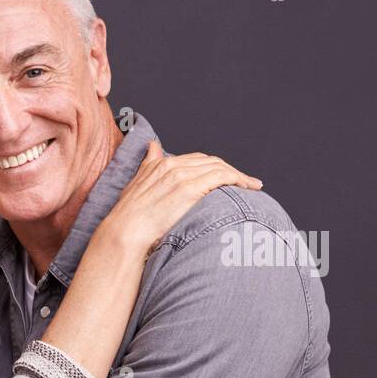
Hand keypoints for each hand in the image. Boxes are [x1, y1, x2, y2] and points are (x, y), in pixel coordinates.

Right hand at [94, 140, 261, 258]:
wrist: (124, 232)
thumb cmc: (128, 218)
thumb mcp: (136, 185)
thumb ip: (148, 164)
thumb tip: (153, 145)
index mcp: (160, 164)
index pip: (195, 160)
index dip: (213, 167)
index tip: (225, 177)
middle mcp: (172, 165)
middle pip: (210, 161)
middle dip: (229, 170)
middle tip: (245, 182)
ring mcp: (181, 175)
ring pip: (219, 167)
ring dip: (239, 175)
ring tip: (252, 186)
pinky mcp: (189, 188)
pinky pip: (222, 176)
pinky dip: (238, 178)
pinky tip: (248, 187)